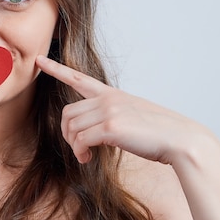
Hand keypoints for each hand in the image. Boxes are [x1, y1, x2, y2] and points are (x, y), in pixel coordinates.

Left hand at [36, 55, 208, 164]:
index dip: (56, 69)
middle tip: (79, 149)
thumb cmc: (157, 133)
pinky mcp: (110, 127)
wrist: (180, 139)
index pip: (78, 77)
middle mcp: (107, 99)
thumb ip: (110, 116)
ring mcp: (109, 111)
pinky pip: (80, 140)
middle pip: (68, 113)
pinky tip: (88, 159)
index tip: (40, 60)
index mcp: (112, 94)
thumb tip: (92, 133)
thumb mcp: (131, 116)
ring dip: (74, 146)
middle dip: (67, 134)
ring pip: (71, 128)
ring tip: (85, 156)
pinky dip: (80, 152)